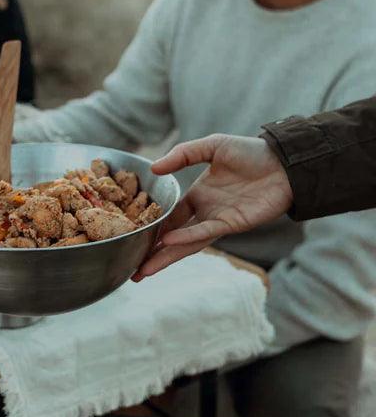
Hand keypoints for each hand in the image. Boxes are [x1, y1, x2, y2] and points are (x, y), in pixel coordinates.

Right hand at [134, 134, 292, 279]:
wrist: (284, 161)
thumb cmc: (251, 152)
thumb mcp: (212, 145)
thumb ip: (183, 154)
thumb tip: (154, 168)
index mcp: (198, 195)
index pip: (169, 216)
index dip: (151, 227)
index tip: (131, 238)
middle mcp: (205, 212)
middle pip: (173, 237)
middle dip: (153, 254)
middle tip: (132, 271)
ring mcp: (218, 220)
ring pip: (186, 243)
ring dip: (166, 256)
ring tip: (144, 270)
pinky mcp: (234, 224)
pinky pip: (206, 232)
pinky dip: (187, 237)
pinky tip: (169, 242)